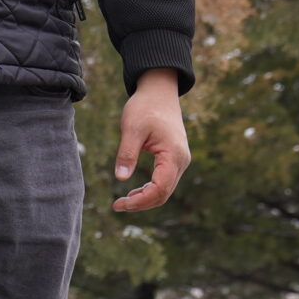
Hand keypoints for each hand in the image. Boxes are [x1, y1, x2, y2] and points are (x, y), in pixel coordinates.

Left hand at [111, 69, 189, 211]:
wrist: (159, 92)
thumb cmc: (145, 107)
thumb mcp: (131, 128)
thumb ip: (127, 153)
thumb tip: (120, 178)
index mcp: (173, 155)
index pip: (160, 189)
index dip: (140, 201)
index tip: (119, 204)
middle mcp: (181, 161)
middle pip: (164, 193)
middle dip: (141, 203)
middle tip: (117, 206)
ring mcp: (180, 160)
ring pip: (165, 190)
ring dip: (145, 198)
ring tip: (123, 201)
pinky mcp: (174, 159)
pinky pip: (164, 181)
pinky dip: (150, 190)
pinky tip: (134, 192)